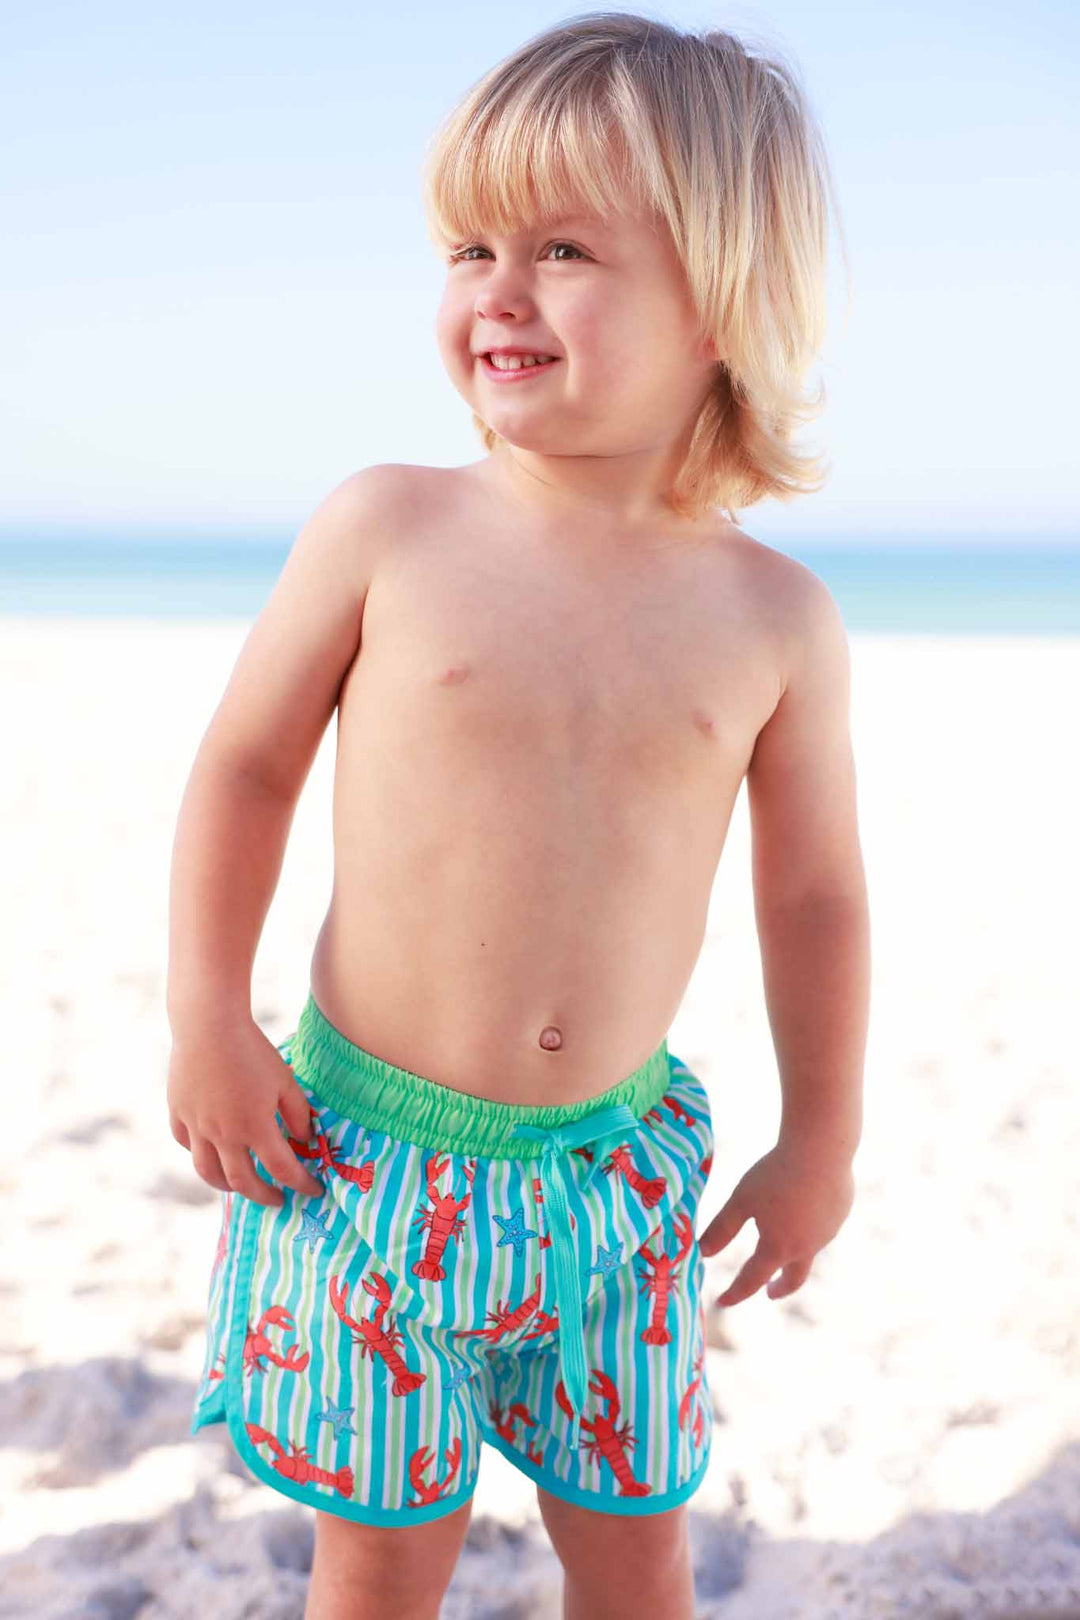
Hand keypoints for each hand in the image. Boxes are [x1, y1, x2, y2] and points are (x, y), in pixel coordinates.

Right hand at [167, 1016, 325, 1207]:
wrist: (209, 1025)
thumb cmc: (253, 1050)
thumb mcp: (285, 1081)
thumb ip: (297, 1114)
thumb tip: (305, 1140)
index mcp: (255, 1128)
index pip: (283, 1169)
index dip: (302, 1183)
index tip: (315, 1189)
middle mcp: (223, 1135)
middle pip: (243, 1181)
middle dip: (264, 1196)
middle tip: (278, 1200)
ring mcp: (197, 1127)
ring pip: (208, 1172)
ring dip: (227, 1186)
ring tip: (240, 1186)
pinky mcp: (179, 1113)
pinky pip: (187, 1144)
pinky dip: (200, 1154)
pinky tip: (210, 1151)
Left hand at [699, 1137, 854, 1305]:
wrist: (822, 1149)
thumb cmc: (776, 1174)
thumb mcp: (741, 1200)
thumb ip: (721, 1229)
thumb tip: (701, 1253)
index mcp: (778, 1248)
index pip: (751, 1280)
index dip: (734, 1293)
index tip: (721, 1301)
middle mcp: (806, 1247)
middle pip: (793, 1280)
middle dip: (779, 1288)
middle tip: (769, 1291)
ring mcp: (828, 1233)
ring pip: (808, 1250)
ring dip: (793, 1252)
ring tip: (781, 1235)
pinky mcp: (840, 1214)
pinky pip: (822, 1227)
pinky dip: (809, 1227)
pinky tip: (803, 1205)